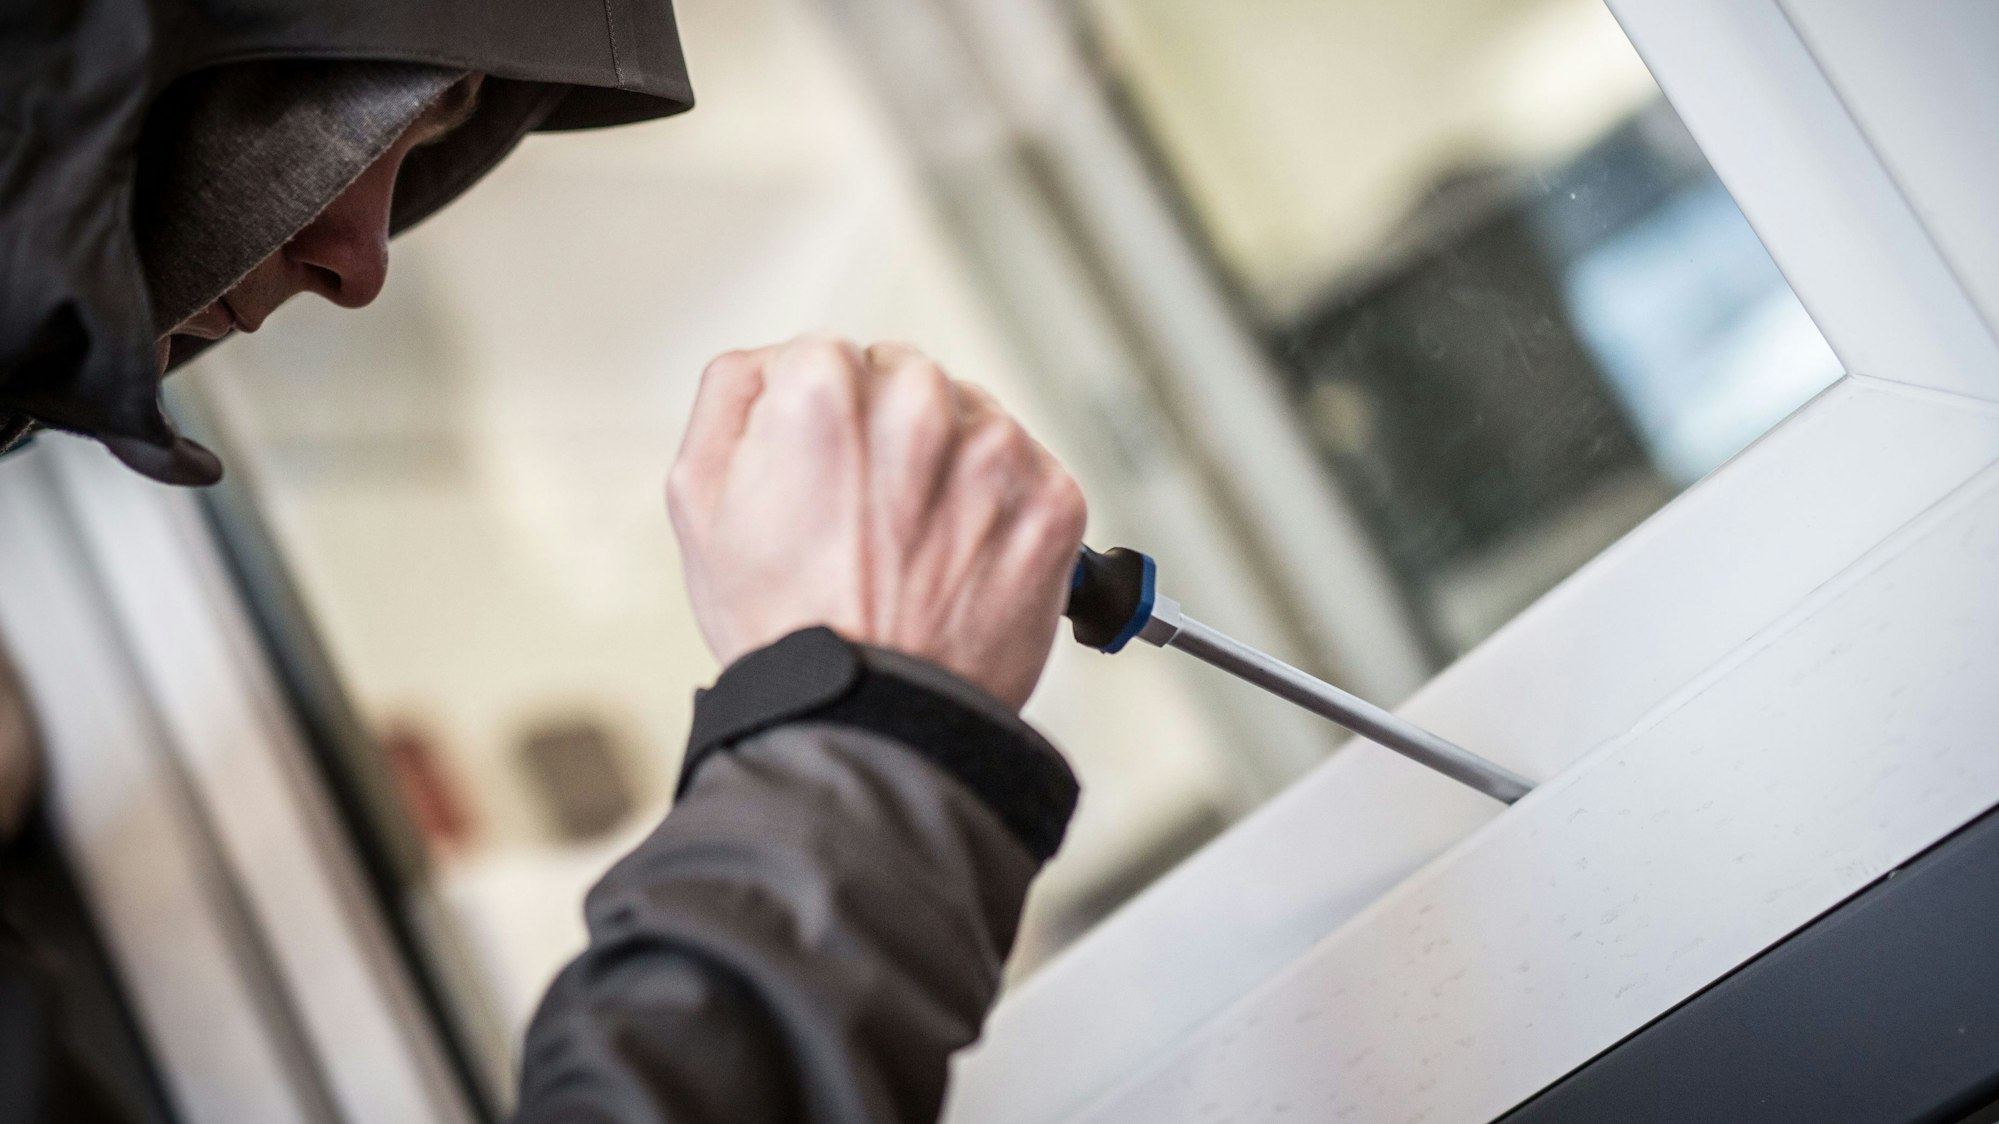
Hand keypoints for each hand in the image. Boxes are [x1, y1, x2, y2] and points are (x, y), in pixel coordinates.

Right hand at [668, 336, 1087, 709]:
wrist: (872, 722)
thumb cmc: (786, 626)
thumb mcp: (699, 499)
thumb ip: (730, 396)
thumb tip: (772, 361)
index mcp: (826, 388)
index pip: (833, 356)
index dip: (822, 420)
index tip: (826, 476)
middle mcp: (919, 404)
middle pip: (906, 379)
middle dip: (890, 434)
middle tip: (869, 519)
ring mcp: (995, 452)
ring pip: (972, 420)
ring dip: (951, 465)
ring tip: (916, 547)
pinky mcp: (1053, 500)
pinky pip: (1029, 472)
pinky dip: (1003, 508)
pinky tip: (962, 559)